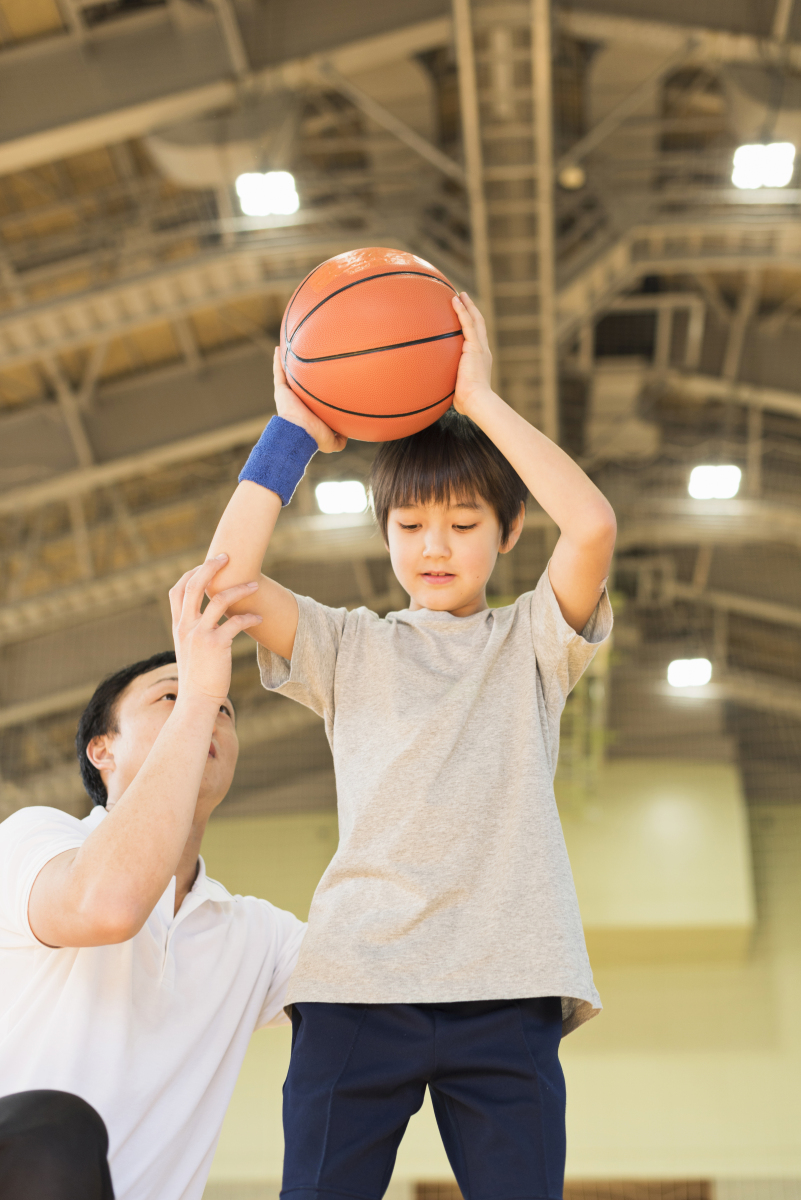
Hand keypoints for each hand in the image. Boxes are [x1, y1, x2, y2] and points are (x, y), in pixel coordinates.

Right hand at [168, 556, 261, 703]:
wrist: (196, 701)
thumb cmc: (197, 676)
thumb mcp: (189, 650)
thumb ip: (193, 632)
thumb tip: (207, 619)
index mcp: (178, 625)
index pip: (178, 590)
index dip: (191, 574)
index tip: (205, 565)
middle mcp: (185, 626)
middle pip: (194, 585)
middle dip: (210, 567)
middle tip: (226, 556)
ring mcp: (199, 634)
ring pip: (219, 600)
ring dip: (239, 588)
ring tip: (255, 584)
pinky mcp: (216, 645)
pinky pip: (236, 622)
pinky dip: (250, 617)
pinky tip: (259, 619)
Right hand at [274, 348, 346, 453]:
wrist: (299, 433)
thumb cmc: (315, 437)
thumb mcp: (332, 442)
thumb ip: (340, 439)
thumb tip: (346, 433)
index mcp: (308, 412)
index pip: (312, 398)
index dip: (316, 391)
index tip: (324, 381)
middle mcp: (298, 402)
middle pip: (300, 384)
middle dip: (303, 375)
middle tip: (310, 362)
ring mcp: (288, 395)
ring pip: (288, 376)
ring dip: (288, 364)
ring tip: (292, 349)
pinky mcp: (281, 391)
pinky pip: (279, 372)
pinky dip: (277, 361)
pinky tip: (278, 348)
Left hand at [452, 292, 493, 416]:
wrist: (477, 401)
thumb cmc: (467, 403)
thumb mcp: (457, 391)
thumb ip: (448, 385)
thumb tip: (434, 391)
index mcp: (479, 359)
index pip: (476, 338)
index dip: (471, 326)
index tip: (465, 317)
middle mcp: (482, 351)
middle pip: (478, 324)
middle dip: (471, 310)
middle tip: (463, 298)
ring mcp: (480, 348)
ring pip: (475, 321)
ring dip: (467, 306)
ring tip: (459, 294)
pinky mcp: (475, 347)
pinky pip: (468, 325)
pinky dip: (462, 311)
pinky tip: (455, 300)